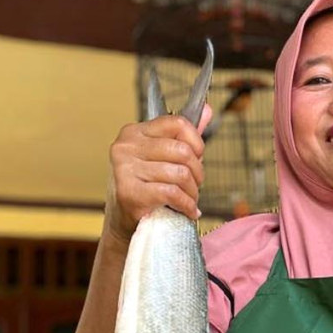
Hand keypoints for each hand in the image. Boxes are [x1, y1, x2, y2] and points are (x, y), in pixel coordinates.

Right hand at [104, 104, 213, 245]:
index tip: (198, 157)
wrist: (124, 222)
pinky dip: (187, 205)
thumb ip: (184, 136)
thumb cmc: (146, 187)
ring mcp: (125, 168)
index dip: (196, 142)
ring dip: (192, 192)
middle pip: (182, 150)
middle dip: (197, 172)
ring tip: (190, 200)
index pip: (177, 123)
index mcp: (135, 132)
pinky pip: (172, 193)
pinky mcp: (129, 192)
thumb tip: (208, 110)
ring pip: (180, 173)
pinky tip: (189, 211)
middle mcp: (126, 146)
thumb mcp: (163, 158)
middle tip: (195, 186)